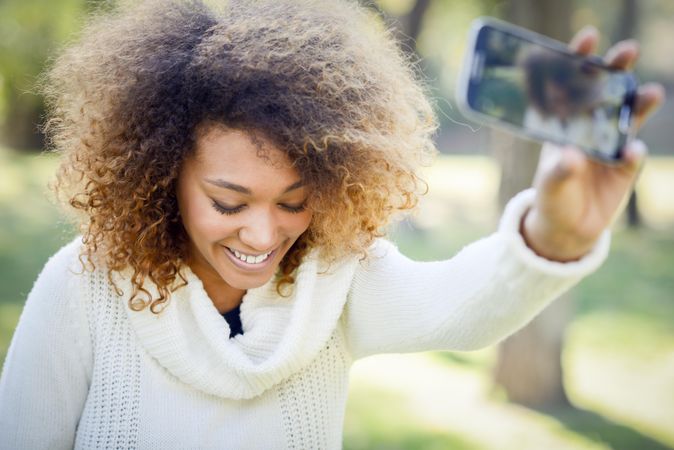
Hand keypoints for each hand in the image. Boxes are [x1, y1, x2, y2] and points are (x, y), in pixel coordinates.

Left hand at [522, 26, 664, 261]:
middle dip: (617, 70)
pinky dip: (632, 155)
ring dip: (638, 105)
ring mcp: (610, 147)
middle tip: (628, 49)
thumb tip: (573, 156)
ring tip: (650, 92)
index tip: (588, 37)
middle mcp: (590, 130)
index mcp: (565, 125)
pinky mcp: (624, 169)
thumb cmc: (550, 197)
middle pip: (606, 94)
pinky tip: (631, 152)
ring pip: (628, 119)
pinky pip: (631, 158)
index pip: (572, 87)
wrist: (566, 228)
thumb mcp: (548, 184)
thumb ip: (559, 170)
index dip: (579, 61)